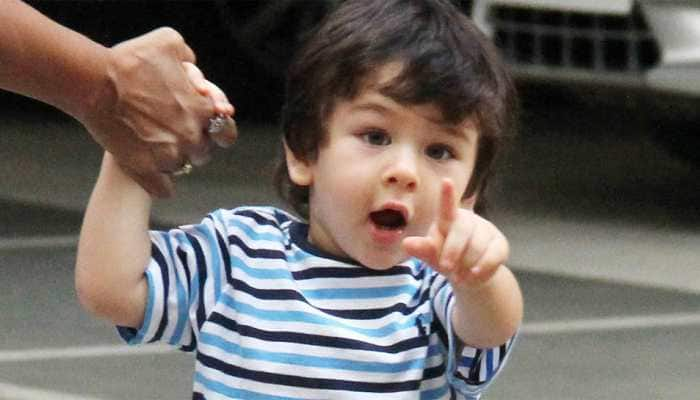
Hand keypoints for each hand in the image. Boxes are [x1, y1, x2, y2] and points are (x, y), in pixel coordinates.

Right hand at [79, 27, 235, 196]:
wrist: (93, 81)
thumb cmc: (130, 59)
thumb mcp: (169, 43)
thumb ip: (189, 60)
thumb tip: (196, 75)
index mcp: (203, 111)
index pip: (227, 134)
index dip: (216, 131)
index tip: (204, 128)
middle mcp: (191, 137)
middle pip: (202, 153)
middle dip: (191, 144)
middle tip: (171, 131)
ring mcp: (169, 156)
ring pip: (181, 168)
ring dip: (172, 159)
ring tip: (152, 143)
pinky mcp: (145, 170)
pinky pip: (164, 190)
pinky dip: (158, 183)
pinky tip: (149, 170)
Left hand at [402, 179, 508, 285]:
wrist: (470, 275)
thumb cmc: (446, 259)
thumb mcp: (432, 256)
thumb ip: (422, 249)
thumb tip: (406, 243)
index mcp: (448, 220)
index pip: (447, 207)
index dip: (447, 195)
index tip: (446, 181)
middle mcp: (468, 220)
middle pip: (462, 230)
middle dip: (452, 250)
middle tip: (445, 268)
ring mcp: (486, 230)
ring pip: (477, 246)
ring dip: (465, 265)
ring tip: (459, 275)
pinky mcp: (500, 243)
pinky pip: (493, 256)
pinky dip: (482, 269)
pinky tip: (474, 275)